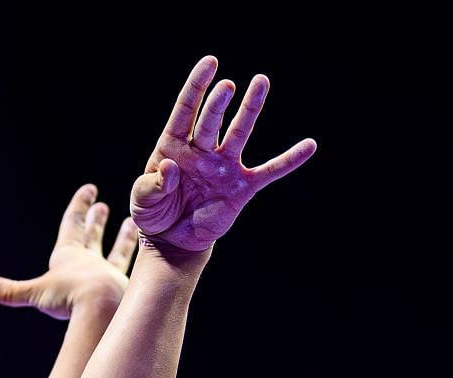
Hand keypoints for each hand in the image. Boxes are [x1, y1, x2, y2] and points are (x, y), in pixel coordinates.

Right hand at [0, 182, 139, 319]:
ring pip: (119, 252)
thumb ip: (11, 291)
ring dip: (123, 238)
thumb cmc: (68, 299)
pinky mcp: (126, 290)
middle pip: (93, 236)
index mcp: (69, 256)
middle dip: (95, 220)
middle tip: (102, 206)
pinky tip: (149, 259)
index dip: (79, 207)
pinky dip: (139, 266)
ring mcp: (110, 275)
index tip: (89, 190)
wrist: (102, 308)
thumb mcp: (36, 294)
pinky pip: (134, 274)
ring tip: (131, 225)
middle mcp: (91, 262)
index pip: (73, 225)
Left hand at [130, 54, 316, 257]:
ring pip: (239, 133)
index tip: (210, 63)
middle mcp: (201, 150)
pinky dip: (289, 160)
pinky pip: (269, 172)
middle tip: (228, 86)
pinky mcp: (241, 188)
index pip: (186, 109)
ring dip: (250, 109)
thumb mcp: (143, 200)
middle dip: (219, 102)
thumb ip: (154, 184)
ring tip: (261, 82)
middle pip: (212, 120)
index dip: (197, 86)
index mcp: (174, 145)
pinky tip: (309, 145)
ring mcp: (224, 166)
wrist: (172, 240)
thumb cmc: (154, 214)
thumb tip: (170, 167)